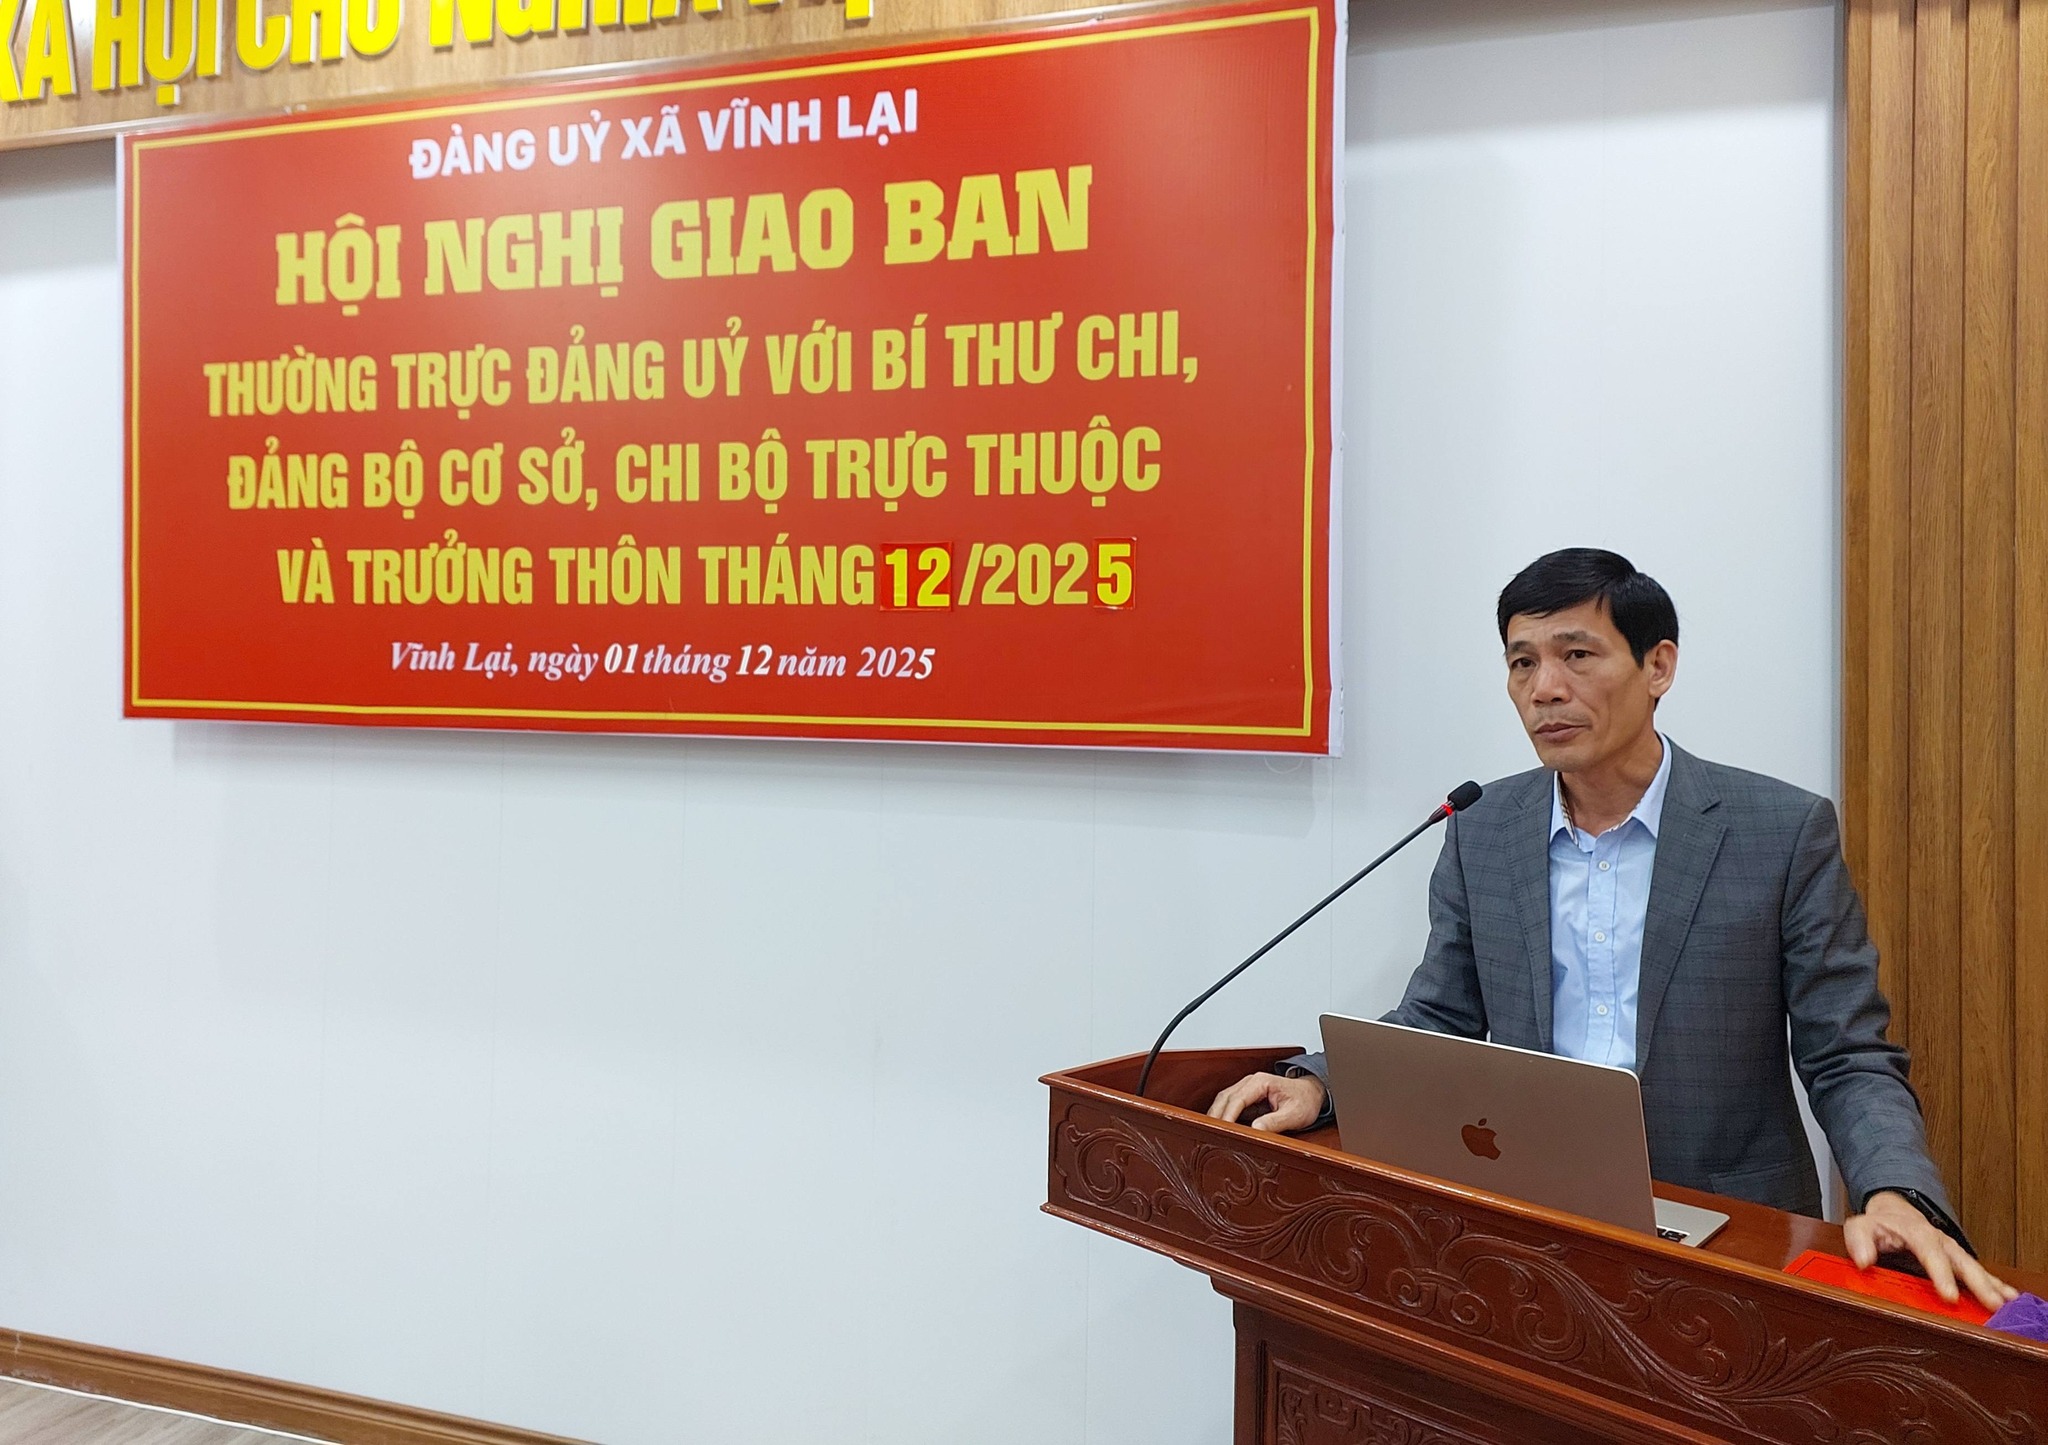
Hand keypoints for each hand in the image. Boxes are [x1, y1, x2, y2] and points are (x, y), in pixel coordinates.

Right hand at [1206, 1072, 1325, 1132]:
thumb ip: (1275, 1122)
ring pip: (1224, 1100)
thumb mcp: (1294, 1114)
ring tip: (1211, 1133)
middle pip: (1225, 1097)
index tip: (1222, 1129)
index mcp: (1261, 1082)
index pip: (1237, 1098)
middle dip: (1215, 1115)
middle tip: (1209, 1133)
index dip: (1227, 1115)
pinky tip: (1221, 1128)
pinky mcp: (1247, 1098)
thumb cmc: (1305, 1101)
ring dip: (1216, 1115)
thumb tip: (1256, 1129)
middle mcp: (1251, 1082)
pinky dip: (1223, 1115)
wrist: (1311, 1094)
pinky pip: (1230, 1105)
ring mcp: (1247, 1089)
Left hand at [1843, 1191, 2018, 1311]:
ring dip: (1992, 1285)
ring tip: (2007, 1303)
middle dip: (1978, 1283)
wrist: (1894, 1212)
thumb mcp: (1861, 1227)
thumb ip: (1859, 1241)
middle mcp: (1939, 1240)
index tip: (1950, 1296)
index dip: (1941, 1274)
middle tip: (1992, 1304)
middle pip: (1961, 1260)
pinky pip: (1979, 1271)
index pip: (1930, 1252)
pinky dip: (1995, 1284)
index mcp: (1916, 1231)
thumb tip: (1863, 1260)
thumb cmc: (1879, 1224)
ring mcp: (1951, 1249)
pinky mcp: (1957, 1259)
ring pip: (1974, 1267)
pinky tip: (2010, 1298)